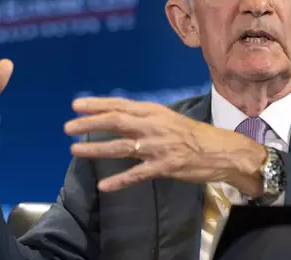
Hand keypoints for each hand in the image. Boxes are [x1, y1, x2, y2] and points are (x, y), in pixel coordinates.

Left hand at [64, 97, 267, 195]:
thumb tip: (121, 117)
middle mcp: (154, 126)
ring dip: (96, 148)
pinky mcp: (164, 167)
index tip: (76, 105)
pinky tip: (104, 185)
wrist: (221, 151)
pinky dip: (119, 181)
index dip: (97, 105)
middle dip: (90, 123)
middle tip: (69, 127)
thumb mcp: (169, 119)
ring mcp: (158, 147)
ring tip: (75, 150)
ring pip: (121, 147)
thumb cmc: (194, 135)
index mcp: (155, 112)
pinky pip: (137, 174)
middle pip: (116, 122)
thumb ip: (146, 119)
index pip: (121, 105)